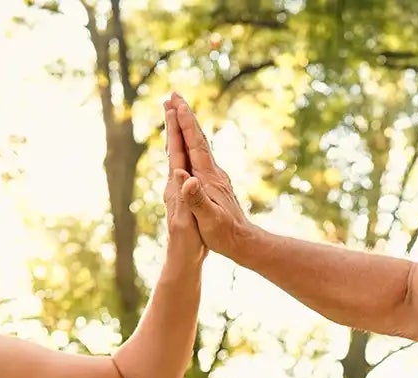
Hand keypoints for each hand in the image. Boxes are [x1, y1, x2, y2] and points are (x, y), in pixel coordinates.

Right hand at [166, 94, 255, 258]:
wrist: (244, 242)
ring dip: (188, 127)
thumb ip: (196, 198)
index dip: (184, 123)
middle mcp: (213, 172)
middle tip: (173, 96)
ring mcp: (215, 177)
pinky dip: (192, 143)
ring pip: (199, 145)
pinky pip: (200, 156)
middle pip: (197, 138)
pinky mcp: (215, 184)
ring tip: (179, 113)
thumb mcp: (208, 218)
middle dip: (185, 116)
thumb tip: (185, 178)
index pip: (194, 144)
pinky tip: (190, 145)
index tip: (175, 103)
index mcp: (208, 177)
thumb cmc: (224, 234)